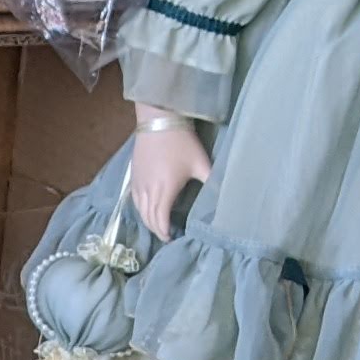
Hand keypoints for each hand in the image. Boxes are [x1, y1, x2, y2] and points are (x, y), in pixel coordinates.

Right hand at [127, 112, 212, 240]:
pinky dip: (140, 208)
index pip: (160, 219)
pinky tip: (146, 208)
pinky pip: (134, 199)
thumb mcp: (201, 163)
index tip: (171, 238)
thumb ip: (212, 182)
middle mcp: (148, 190)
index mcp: (164, 190)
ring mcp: (138, 182)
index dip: (164, 232)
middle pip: (148, 217)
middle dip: (156, 229)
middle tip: (166, 235)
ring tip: (157, 225)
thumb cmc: (181, 143)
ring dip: (147, 220)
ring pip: (139, 209)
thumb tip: (224, 198)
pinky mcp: (134, 174)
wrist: (159, 120)